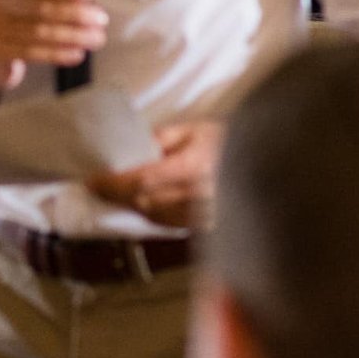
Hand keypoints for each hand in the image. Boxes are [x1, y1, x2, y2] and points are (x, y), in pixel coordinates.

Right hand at [0, 0, 109, 90]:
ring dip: (73, 36)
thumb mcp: (39, 3)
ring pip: (39, 32)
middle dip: (76, 14)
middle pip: (40, 8)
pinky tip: (77, 54)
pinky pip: (31, 52)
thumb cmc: (18, 24)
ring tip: (96, 39)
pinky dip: (58, 54)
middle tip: (101, 20)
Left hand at [87, 119, 222, 228]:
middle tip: (102, 188)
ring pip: (157, 217)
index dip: (113, 184)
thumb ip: (161, 140)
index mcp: (195, 166)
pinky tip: (151, 203)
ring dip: (137, 206)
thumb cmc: (229, 141)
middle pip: (146, 203)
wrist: (264, 161)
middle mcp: (201, 195)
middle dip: (120, 196)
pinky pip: (173, 225)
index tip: (94, 182)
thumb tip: (132, 153)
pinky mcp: (211, 227)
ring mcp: (208, 215)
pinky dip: (156, 215)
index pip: (143, 181)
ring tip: (124, 194)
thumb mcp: (194, 130)